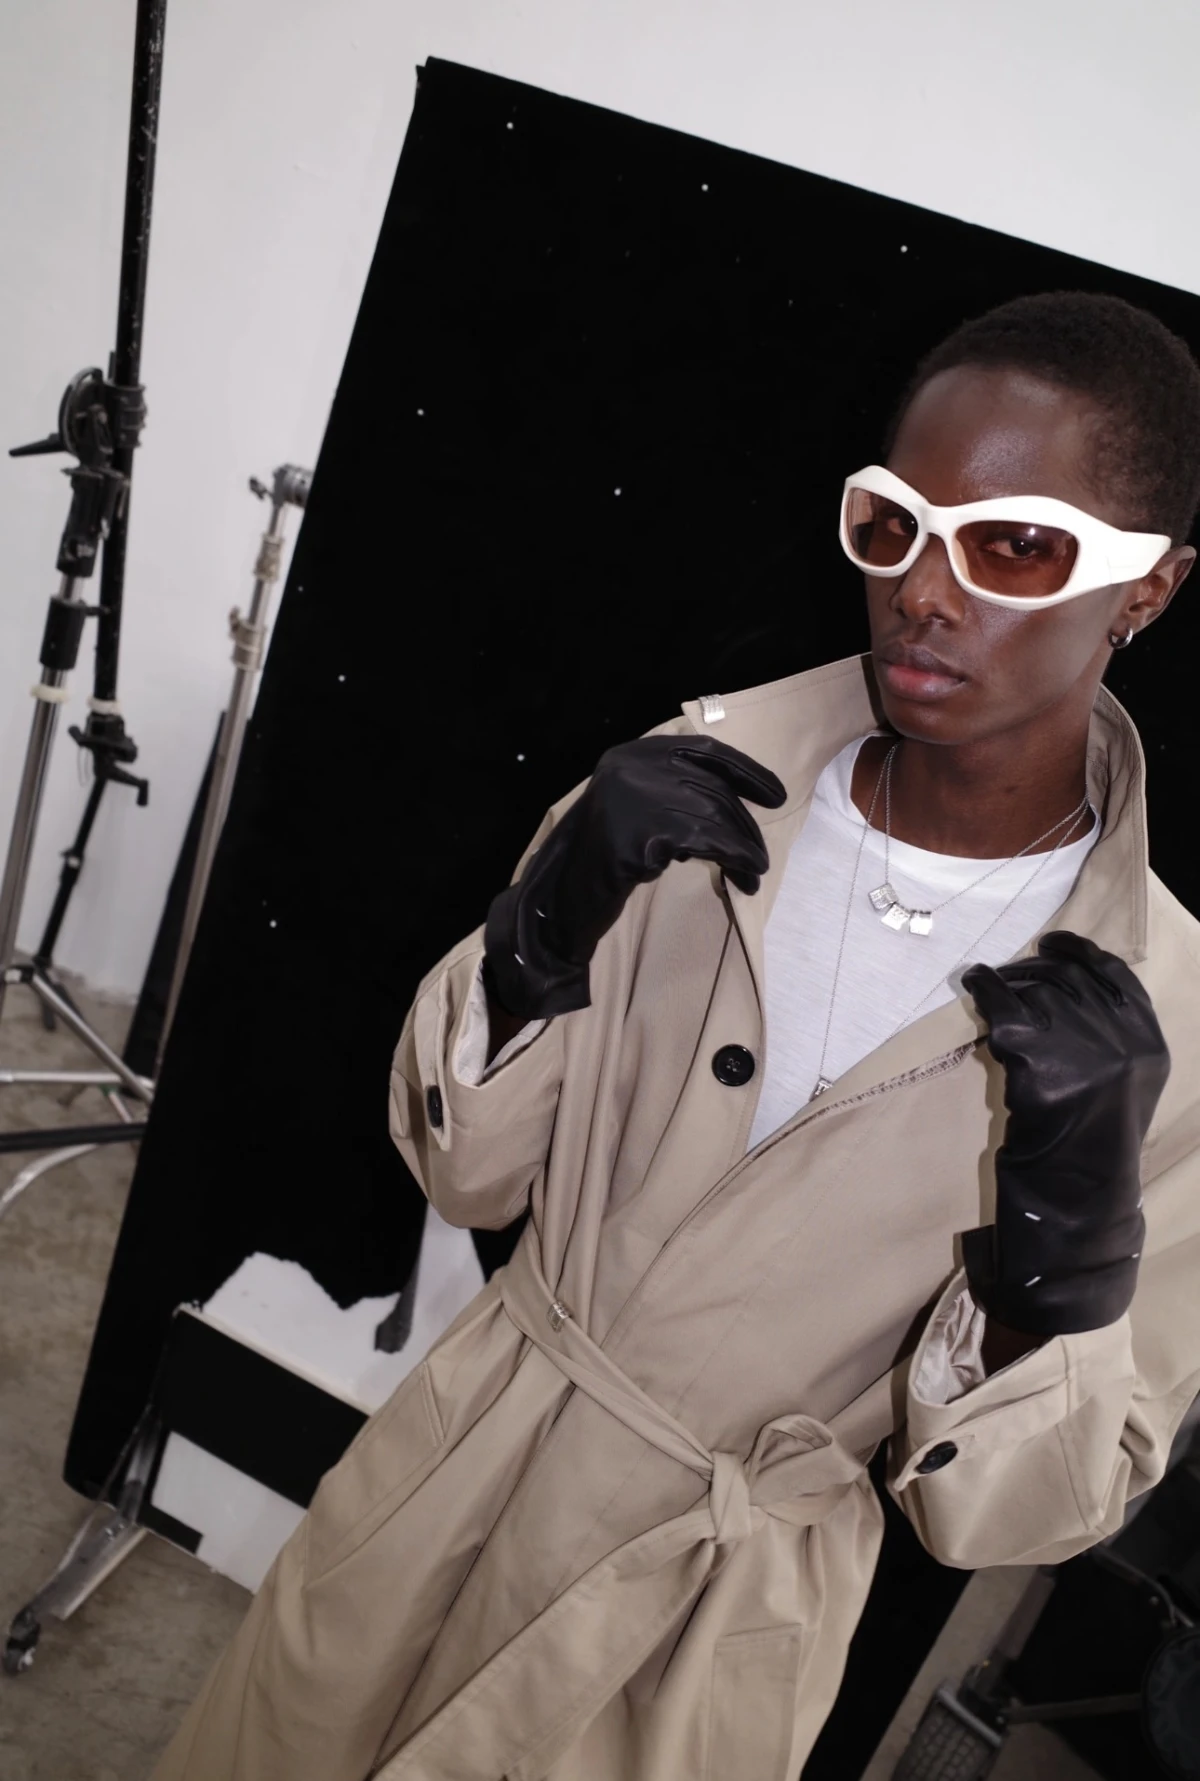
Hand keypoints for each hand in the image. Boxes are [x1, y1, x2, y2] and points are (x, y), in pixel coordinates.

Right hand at [484, 736, 785, 1018]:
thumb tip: (736, 799)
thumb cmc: (606, 859)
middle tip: (761, 856)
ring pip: (714, 815)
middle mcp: (632, 766)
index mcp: (632, 753)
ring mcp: (634, 797)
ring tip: (756, 872)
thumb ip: (672, 791)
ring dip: (744, 848)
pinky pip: (705, 842)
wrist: (564, 899)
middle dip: (745, 825)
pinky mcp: (640, 832)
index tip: (775, 795)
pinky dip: (733, 859)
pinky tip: (742, 878)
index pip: (704, 750)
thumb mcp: (636, 809)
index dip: (745, 770)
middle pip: (713, 788)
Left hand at [960, 930, 1168, 1336]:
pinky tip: (972, 983)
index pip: (1115, 976)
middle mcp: (1123, 1041)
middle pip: (1070, 977)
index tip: (1054, 943)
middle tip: (1011, 973)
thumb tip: (1063, 984)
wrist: (1075, 1194)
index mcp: (1149, 1043)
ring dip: (1008, 982)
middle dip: (1036, 969)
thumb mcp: (1123, 1084)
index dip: (1080, 953)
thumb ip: (1110, 1035)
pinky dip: (983, 988)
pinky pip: (1003, 1005)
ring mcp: (1083, 1048)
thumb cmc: (1090, 1143)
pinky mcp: (1039, 1059)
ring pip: (1035, 988)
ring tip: (992, 986)